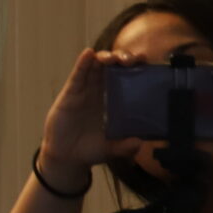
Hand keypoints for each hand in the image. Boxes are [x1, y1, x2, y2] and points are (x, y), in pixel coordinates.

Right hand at [36, 49, 142, 191]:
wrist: (67, 157)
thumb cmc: (90, 150)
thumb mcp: (113, 149)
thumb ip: (126, 147)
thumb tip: (139, 143)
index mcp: (113, 102)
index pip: (126, 78)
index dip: (135, 68)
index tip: (145, 61)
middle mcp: (99, 93)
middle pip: (112, 68)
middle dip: (122, 58)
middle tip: (133, 59)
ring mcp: (84, 91)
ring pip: (95, 68)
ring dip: (105, 57)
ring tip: (114, 56)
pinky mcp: (70, 94)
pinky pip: (77, 76)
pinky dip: (82, 64)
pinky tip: (88, 54)